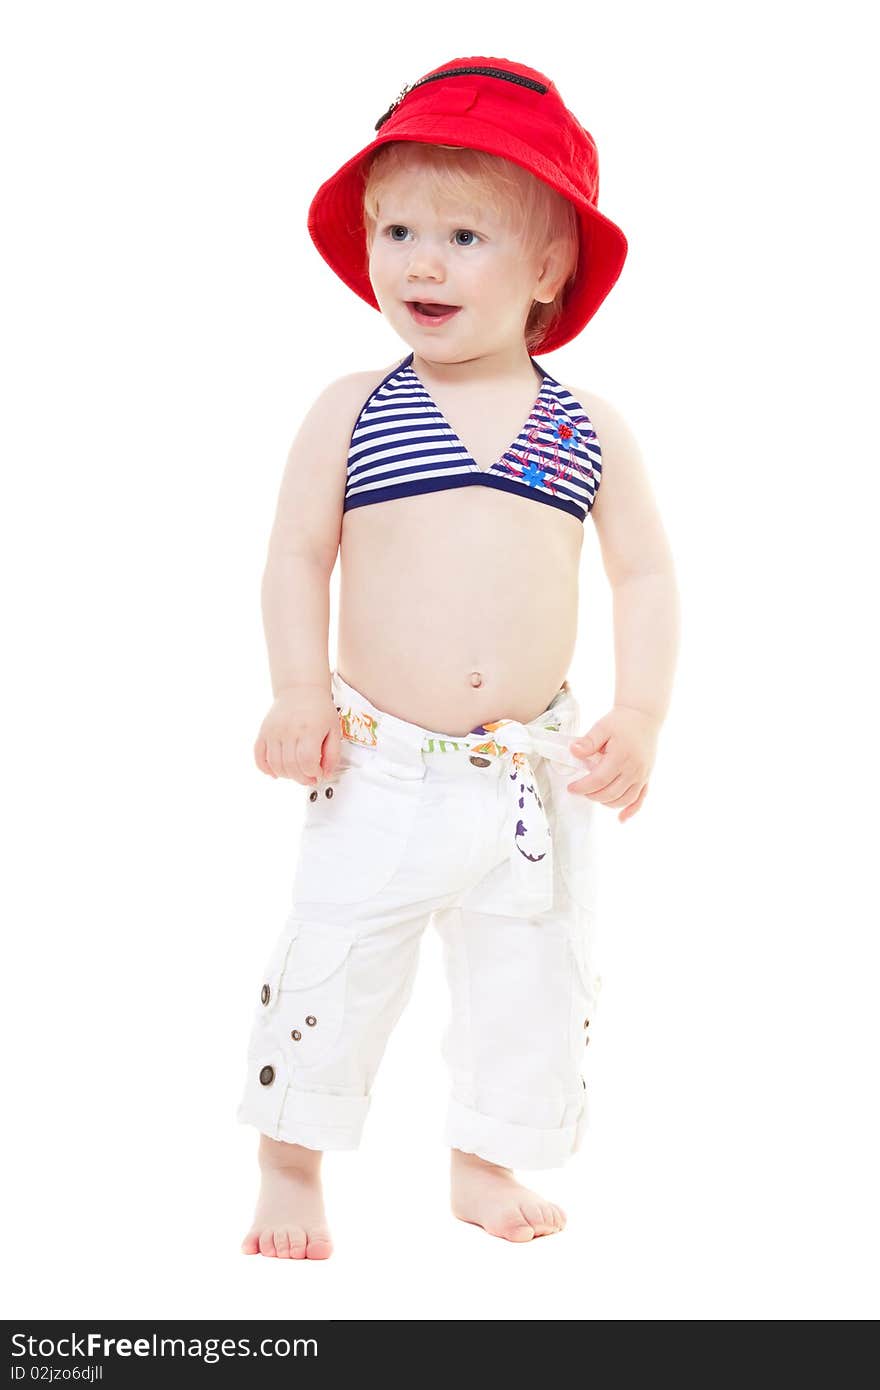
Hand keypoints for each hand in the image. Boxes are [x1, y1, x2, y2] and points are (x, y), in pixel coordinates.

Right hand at [253, 684, 340, 784]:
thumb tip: (325, 774)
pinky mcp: (264, 732)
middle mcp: (289, 730)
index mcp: (309, 730)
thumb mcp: (334, 730)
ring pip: (275, 764)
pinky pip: (259, 756)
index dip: (313, 773)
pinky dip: (265, 768)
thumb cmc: (319, 709)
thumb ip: (333, 754)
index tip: (319, 773)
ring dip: (286, 775)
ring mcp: (274, 731)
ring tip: (296, 773)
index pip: (307, 761)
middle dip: (302, 778)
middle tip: (310, 778)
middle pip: (291, 766)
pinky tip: (276, 773)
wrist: (300, 689)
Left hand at [567, 705, 659, 823]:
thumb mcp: (602, 727)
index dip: (583, 787)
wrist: (644, 717)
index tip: (571, 788)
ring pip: (624, 799)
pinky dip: (631, 810)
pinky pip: (640, 799)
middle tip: (580, 790)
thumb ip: (588, 741)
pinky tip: (621, 819)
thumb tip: (573, 752)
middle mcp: (634, 770)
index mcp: (621, 757)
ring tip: (594, 795)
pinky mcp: (647, 777)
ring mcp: (642, 775)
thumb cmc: (621, 721)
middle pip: (610, 793)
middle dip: (591, 795)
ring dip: (606, 802)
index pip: (599, 780)